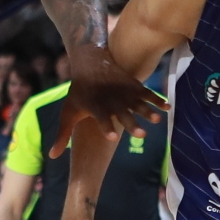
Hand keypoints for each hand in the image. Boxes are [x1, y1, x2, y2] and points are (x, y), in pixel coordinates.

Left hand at [50, 42, 164, 154]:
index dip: (106, 128)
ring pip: (137, 104)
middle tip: (142, 135)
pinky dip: (157, 100)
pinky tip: (168, 108)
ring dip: (148, 112)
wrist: (90, 62)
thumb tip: (51, 157)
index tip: (113, 137)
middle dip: (132, 123)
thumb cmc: (79, 93)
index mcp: (95, 107)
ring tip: (158, 120)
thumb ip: (62, 135)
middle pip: (123, 114)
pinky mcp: (134, 86)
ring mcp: (124, 93)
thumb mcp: (68, 112)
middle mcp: (111, 101)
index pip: (101, 119)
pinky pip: (147, 94)